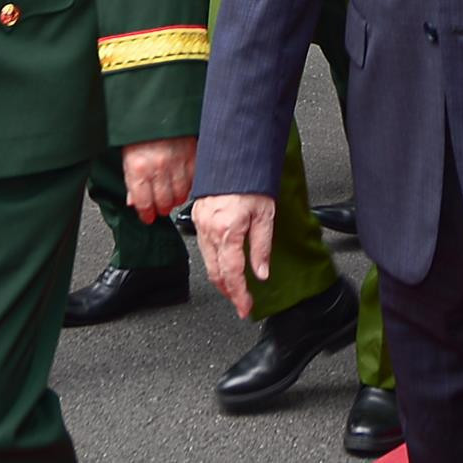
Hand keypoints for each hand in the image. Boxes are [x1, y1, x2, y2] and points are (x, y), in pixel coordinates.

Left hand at [122, 136, 196, 224]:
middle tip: (160, 209)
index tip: (147, 217)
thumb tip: (134, 201)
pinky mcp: (193, 156)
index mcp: (138, 168)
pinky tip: (184, 185)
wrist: (158, 104)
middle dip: (161, 209)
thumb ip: (132, 181)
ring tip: (172, 198)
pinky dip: (189, 186)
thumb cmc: (141, 129)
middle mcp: (158, 168)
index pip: (143, 203)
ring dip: (176, 200)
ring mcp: (177, 162)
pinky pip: (194, 181)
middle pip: (163, 203)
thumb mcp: (127, 155)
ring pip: (180, 195)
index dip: (146, 214)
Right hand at [193, 191, 276, 317]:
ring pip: (206, 261)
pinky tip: (222, 263)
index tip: (245, 308)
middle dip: (228, 292)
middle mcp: (209, 229)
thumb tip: (261, 273)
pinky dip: (213, 260)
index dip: (238, 295)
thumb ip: (262, 247)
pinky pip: (202, 246)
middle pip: (215, 273)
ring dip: (220, 278)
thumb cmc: (251, 180)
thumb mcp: (265, 215)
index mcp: (227, 231)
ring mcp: (199, 223)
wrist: (234, 155)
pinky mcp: (196, 216)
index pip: (231, 274)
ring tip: (234, 288)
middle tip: (240, 303)